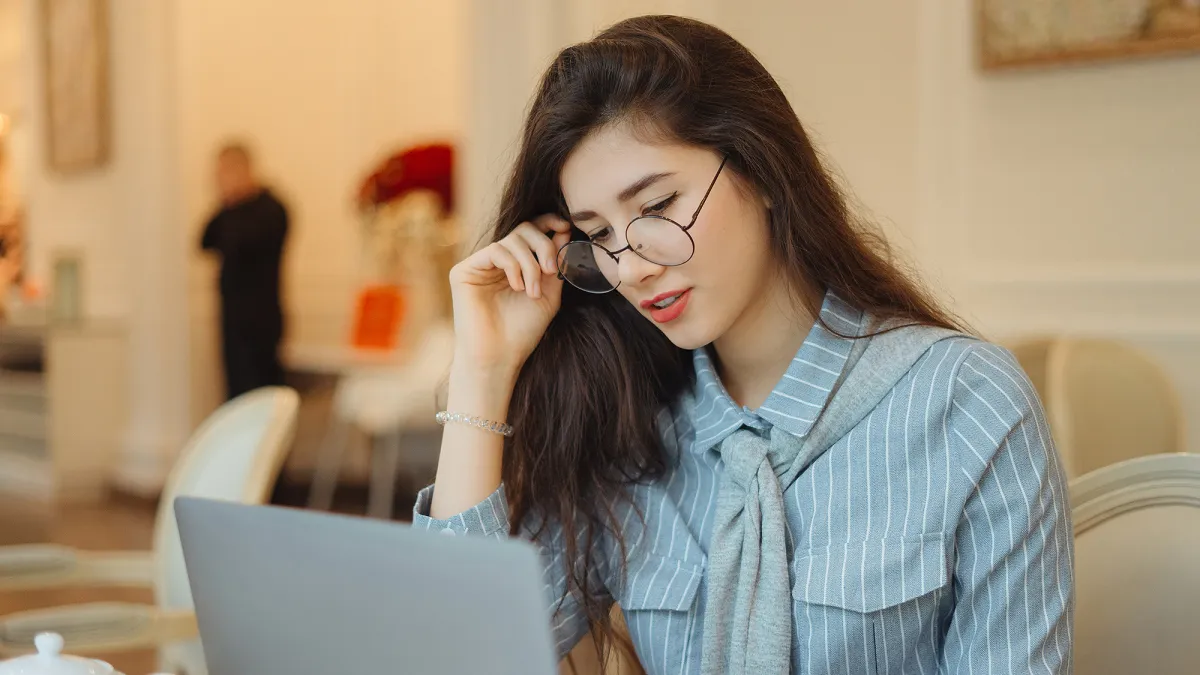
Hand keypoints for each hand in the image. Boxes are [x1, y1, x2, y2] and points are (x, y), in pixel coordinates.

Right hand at [448, 215, 572, 376]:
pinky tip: (517, 287)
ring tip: (532, 292)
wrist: (499, 357)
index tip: (565, 228)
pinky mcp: (464, 271)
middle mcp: (497, 262)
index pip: (531, 231)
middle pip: (523, 229)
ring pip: (511, 239)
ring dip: (530, 264)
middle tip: (551, 270)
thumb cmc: (523, 331)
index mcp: (517, 265)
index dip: (548, 222)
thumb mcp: (549, 294)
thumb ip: (556, 264)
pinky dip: (512, 266)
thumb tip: (564, 231)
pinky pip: (495, 251)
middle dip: (543, 246)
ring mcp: (480, 265)